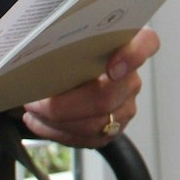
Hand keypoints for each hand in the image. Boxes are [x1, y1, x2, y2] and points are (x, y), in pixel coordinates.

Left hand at [21, 27, 159, 145]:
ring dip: (55, 121)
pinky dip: (57, 132)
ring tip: (32, 110)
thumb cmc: (66, 54)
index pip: (147, 43)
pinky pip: (88, 138)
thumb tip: (38, 54)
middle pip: (106, 97)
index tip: (111, 68)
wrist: (68, 75)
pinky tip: (39, 122)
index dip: (133, 56)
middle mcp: (131, 78)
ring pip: (94, 123)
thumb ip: (64, 42)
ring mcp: (125, 106)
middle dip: (63, 106)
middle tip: (35, 101)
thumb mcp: (66, 41)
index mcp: (126, 46)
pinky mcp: (114, 129)